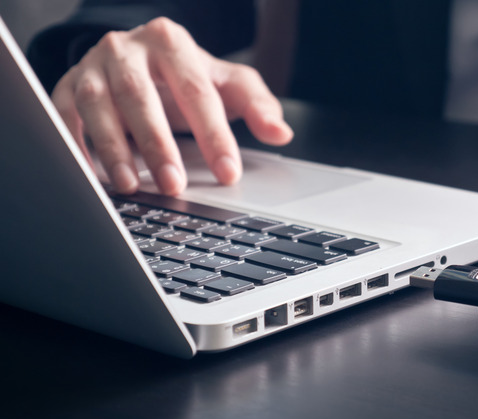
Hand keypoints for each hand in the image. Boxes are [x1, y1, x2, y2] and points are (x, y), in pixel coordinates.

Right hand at [51, 17, 292, 195]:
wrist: (139, 61)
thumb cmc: (186, 77)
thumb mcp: (227, 84)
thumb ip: (257, 105)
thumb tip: (280, 132)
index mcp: (171, 42)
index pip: (196, 91)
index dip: (214, 135)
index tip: (228, 172)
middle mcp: (127, 48)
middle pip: (141, 96)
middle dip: (158, 145)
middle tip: (175, 186)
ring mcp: (92, 65)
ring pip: (98, 105)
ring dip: (114, 148)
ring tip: (133, 186)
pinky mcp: (68, 86)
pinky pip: (66, 116)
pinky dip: (78, 146)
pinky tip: (97, 176)